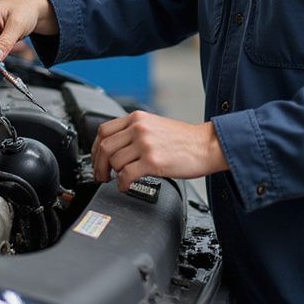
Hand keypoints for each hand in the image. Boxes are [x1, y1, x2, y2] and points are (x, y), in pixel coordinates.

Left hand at [92, 111, 228, 190]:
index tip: (96, 159)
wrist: (208, 145)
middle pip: (104, 147)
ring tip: (117, 180)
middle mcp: (139, 128)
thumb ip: (135, 131)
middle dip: (98, 165)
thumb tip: (116, 148)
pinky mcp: (152, 161)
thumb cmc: (186, 140)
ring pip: (113, 161)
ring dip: (111, 175)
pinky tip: (126, 186)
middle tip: (100, 175)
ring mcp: (145, 144)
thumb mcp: (156, 125)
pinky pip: (126, 175)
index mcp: (138, 118)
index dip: (95, 149)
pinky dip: (122, 184)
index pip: (103, 130)